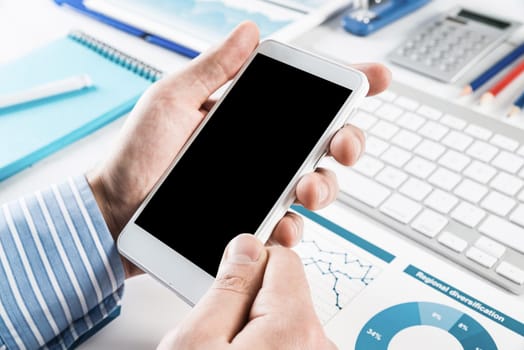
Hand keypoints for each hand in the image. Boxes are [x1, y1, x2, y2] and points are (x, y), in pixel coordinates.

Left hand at [86, 21, 390, 276]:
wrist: (115, 211)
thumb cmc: (136, 155)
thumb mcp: (170, 100)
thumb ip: (212, 68)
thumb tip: (248, 32)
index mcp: (247, 117)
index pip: (306, 98)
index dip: (345, 88)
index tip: (373, 80)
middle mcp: (260, 152)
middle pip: (324, 144)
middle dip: (348, 142)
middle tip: (342, 144)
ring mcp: (258, 188)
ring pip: (315, 187)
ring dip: (324, 186)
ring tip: (306, 187)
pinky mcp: (250, 221)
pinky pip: (286, 227)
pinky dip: (292, 228)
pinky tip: (281, 224)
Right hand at [157, 234, 335, 349]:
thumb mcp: (194, 341)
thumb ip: (227, 287)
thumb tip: (247, 247)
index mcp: (293, 325)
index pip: (282, 257)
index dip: (247, 265)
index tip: (225, 281)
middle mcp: (318, 344)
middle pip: (285, 290)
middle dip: (251, 300)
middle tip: (217, 334)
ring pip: (284, 319)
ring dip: (258, 328)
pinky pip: (289, 343)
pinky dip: (267, 346)